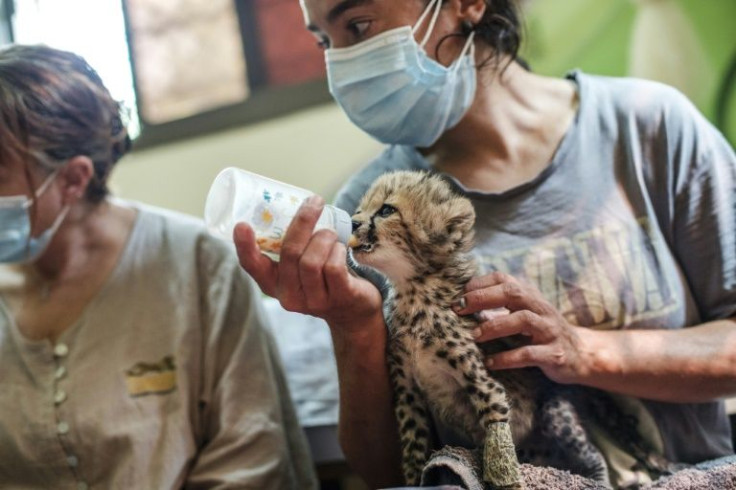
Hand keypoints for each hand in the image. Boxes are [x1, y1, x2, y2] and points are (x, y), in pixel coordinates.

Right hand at [233, 195, 383, 330]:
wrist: (354, 311)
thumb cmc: (322, 277)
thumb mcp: (300, 267)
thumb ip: (292, 245)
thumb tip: (295, 202)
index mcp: (273, 284)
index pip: (252, 266)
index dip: (245, 246)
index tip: (242, 224)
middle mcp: (289, 297)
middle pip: (290, 253)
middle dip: (303, 222)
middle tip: (315, 201)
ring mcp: (314, 301)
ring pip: (312, 261)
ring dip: (324, 237)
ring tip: (329, 233)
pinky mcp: (339, 298)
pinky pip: (334, 267)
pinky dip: (338, 250)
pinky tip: (340, 249)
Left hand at [453, 271, 588, 383]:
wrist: (582, 355)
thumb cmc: (543, 333)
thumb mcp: (524, 315)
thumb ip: (500, 308)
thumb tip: (464, 304)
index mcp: (531, 296)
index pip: (505, 279)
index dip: (481, 283)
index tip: (459, 294)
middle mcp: (541, 308)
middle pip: (513, 293)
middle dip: (483, 298)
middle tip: (459, 309)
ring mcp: (549, 330)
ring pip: (522, 320)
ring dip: (494, 326)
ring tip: (473, 336)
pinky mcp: (554, 354)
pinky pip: (528, 354)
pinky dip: (506, 358)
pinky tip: (489, 363)